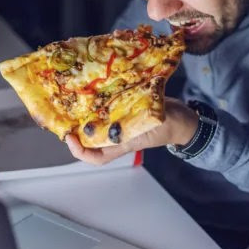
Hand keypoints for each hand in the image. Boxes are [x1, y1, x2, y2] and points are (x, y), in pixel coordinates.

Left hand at [64, 98, 198, 165]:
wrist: (183, 117)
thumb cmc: (171, 124)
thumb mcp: (156, 124)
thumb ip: (140, 123)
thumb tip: (123, 120)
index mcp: (123, 145)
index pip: (95, 157)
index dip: (79, 151)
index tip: (70, 137)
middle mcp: (117, 136)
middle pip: (89, 139)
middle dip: (75, 130)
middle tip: (65, 115)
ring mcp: (119, 124)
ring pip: (95, 124)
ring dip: (84, 116)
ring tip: (74, 101)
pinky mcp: (123, 111)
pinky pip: (106, 111)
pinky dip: (98, 103)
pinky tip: (93, 91)